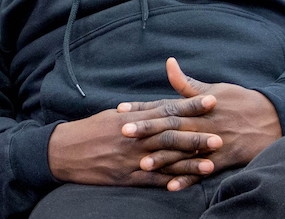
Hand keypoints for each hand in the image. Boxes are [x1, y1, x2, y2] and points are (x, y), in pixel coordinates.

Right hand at [47, 95, 222, 188]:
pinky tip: (186, 183)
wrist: (64, 151)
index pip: (166, 110)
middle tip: (220, 135)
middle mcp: (134, 137)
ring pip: (165, 159)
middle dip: (196, 135)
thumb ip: (138, 112)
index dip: (190, 105)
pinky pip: (152, 180)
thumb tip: (160, 106)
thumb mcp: (112, 116)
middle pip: (170, 135)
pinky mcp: (126, 176)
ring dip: (189, 161)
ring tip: (211, 163)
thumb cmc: (89, 131)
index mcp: (132, 119)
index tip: (211, 100)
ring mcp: (130, 158)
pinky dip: (169, 181)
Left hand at [117, 57, 282, 190]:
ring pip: (183, 152)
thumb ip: (187, 83)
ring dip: (163, 159)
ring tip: (142, 164)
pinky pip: (202, 171)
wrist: (273, 118)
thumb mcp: (213, 89)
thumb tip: (169, 63)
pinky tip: (171, 186)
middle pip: (169, 128)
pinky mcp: (223, 159)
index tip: (120, 109)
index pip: (164, 106)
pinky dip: (187, 178)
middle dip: (147, 130)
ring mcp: (212, 142)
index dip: (142, 108)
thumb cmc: (240, 101)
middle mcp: (201, 124)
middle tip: (124, 133)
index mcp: (196, 107)